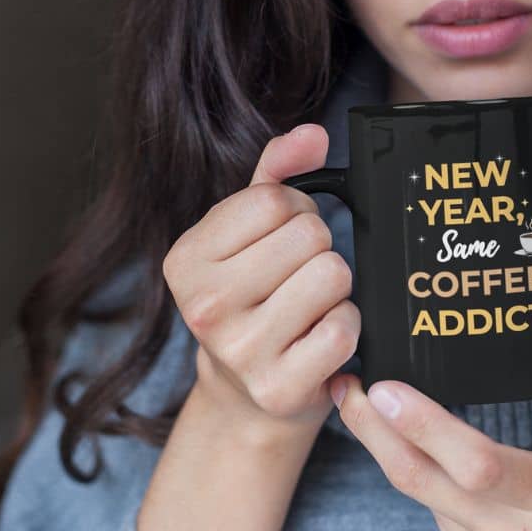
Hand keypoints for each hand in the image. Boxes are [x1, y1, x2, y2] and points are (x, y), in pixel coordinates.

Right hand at [163, 122, 360, 438]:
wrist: (245, 396)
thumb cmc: (252, 297)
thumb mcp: (246, 232)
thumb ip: (277, 173)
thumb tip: (314, 134)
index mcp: (185, 259)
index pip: (275, 199)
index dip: (297, 211)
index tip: (283, 240)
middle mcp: (204, 306)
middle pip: (310, 235)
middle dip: (318, 249)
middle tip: (298, 278)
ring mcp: (241, 352)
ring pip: (333, 275)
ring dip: (335, 289)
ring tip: (309, 307)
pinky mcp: (280, 388)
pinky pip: (345, 327)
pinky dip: (346, 328)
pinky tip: (319, 339)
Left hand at [328, 287, 531, 530]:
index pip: (476, 462)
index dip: (423, 426)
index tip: (382, 387)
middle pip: (423, 481)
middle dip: (373, 431)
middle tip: (344, 385)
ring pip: (423, 499)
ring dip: (392, 453)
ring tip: (364, 405)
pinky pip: (438, 523)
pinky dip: (428, 486)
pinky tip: (420, 456)